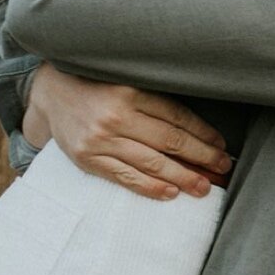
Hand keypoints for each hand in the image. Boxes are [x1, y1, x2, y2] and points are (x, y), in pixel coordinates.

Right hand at [22, 65, 232, 199]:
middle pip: (170, 141)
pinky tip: (171, 193)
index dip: (204, 134)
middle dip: (202, 157)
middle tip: (223, 168)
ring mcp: (101, 140)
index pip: (178, 117)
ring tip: (204, 187)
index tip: (221, 146)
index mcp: (131, 92)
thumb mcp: (126, 81)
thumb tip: (197, 130)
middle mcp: (116, 116)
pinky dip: (150, 187)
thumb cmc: (97, 87)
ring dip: (183, 177)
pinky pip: (125, 177)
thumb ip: (155, 100)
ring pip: (152, 163)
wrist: (51, 94)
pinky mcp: (88, 159)